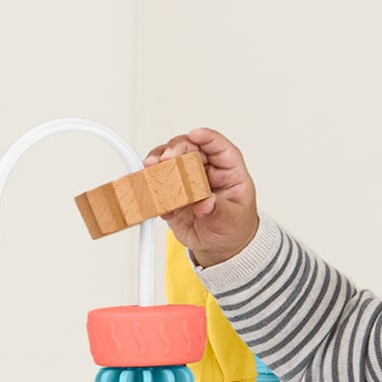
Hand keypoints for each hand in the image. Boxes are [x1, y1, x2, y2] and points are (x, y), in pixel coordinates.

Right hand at [144, 127, 259, 268]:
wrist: (219, 246)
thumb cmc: (233, 227)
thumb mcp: (233, 219)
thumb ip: (219, 211)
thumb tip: (206, 203)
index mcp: (228, 170)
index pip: (218, 147)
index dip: (207, 138)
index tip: (195, 135)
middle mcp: (205, 170)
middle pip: (189, 148)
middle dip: (176, 148)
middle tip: (166, 157)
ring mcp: (186, 180)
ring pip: (170, 161)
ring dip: (158, 161)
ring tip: (151, 167)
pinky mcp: (171, 194)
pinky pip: (158, 185)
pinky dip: (150, 183)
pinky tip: (148, 187)